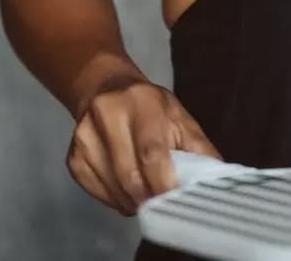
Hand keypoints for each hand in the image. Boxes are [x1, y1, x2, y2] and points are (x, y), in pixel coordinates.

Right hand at [66, 73, 222, 214]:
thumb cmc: (150, 104)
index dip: (164, 182)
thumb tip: (217, 176)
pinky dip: (115, 199)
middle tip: (162, 203)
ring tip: (146, 196)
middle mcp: (107, 115)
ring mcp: (85, 136)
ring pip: (113, 188)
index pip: (151, 151)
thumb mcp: (178, 115)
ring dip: (133, 201)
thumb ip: (198, 146)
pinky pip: (97, 192)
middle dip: (150, 197)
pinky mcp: (73, 156)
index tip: (175, 200)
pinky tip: (126, 189)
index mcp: (140, 101)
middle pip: (130, 176)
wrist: (105, 86)